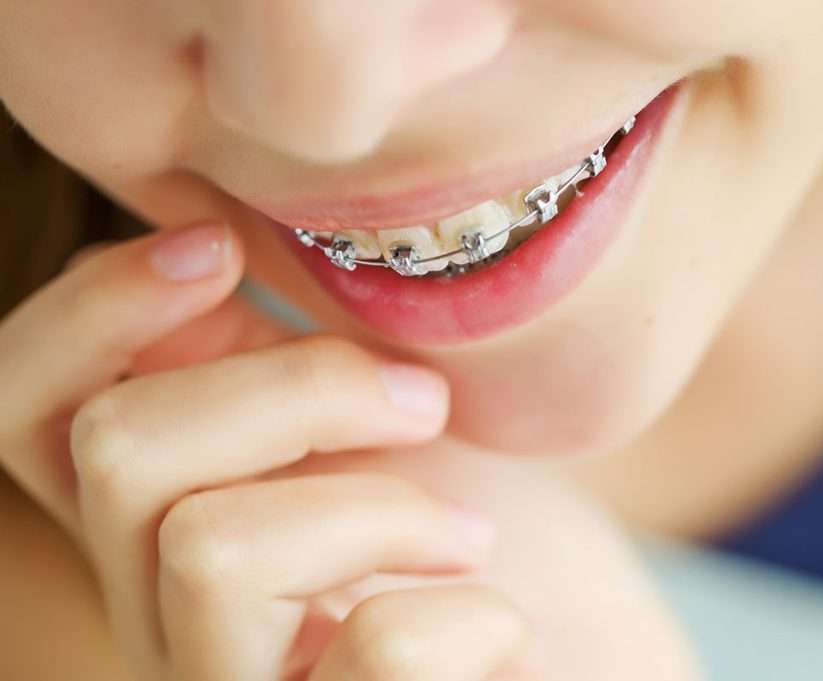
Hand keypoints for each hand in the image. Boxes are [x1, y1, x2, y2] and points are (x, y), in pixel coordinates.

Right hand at [0, 223, 526, 680]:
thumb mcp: (376, 426)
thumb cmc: (475, 532)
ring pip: (210, 547)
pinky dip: (468, 614)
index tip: (220, 245)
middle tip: (424, 402)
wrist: (572, 651)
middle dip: (298, 385)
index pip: (26, 414)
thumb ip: (271, 366)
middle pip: (118, 449)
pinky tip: (497, 623)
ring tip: (468, 535)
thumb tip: (195, 262)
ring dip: (381, 505)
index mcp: (158, 527)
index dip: (88, 314)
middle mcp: (156, 621)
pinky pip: (378, 651)